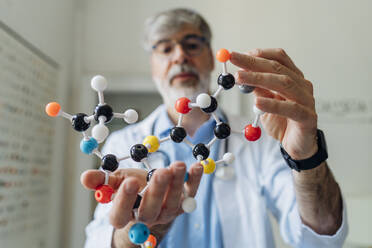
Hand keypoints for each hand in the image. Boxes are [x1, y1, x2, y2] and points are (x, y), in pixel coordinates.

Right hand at [80, 162, 203, 228]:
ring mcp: (168, 211)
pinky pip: (191, 193)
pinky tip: (197, 166)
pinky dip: (195, 180)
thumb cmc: (133, 186)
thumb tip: (85, 178)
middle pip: (150, 210)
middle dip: (156, 191)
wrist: (153, 193)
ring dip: (176, 184)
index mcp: (126, 213)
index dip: (125, 200)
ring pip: (172, 202)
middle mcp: (148, 216)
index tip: (129, 181)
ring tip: (178, 165)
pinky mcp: (184, 202)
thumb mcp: (116, 181)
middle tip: (160, 172)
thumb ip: (102, 180)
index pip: (121, 213)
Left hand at [230, 48, 317, 159]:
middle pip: (277, 68)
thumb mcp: (265, 102)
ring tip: (239, 77)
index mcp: (293, 78)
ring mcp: (307, 100)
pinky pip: (291, 108)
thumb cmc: (282, 122)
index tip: (239, 54)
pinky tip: (257, 102)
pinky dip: (273, 104)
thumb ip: (257, 89)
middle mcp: (302, 85)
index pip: (279, 58)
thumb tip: (240, 73)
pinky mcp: (308, 117)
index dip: (259, 54)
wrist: (297, 146)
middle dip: (253, 62)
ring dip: (259, 79)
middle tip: (234, 59)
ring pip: (284, 84)